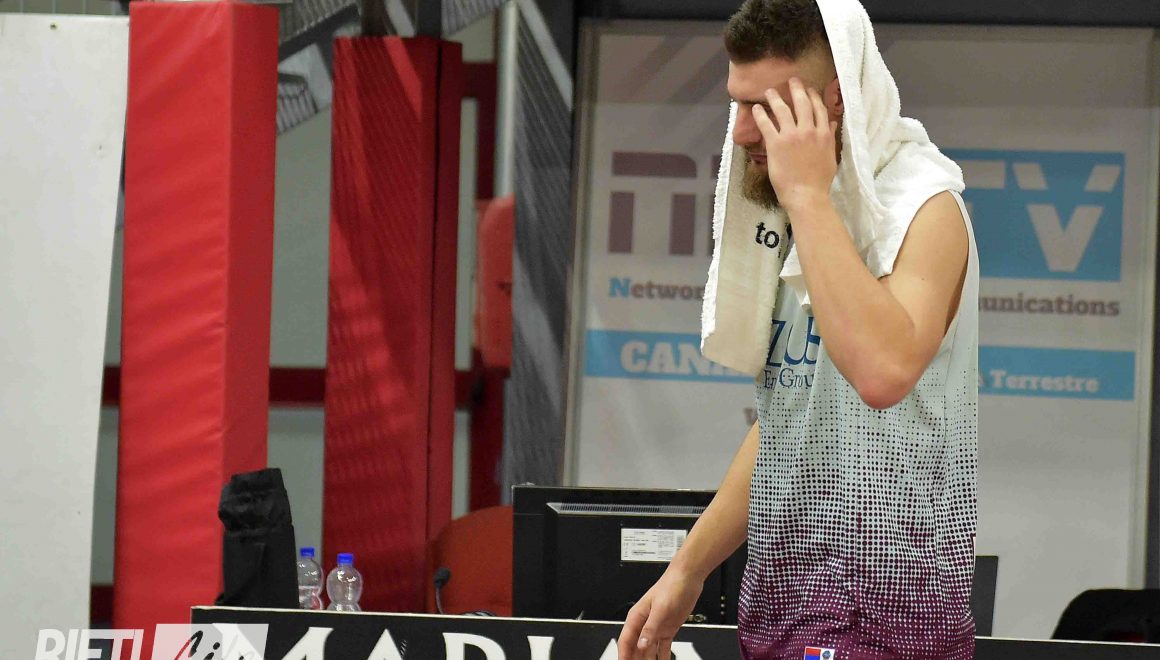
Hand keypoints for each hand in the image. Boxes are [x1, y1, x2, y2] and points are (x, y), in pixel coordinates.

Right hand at [617, 568, 703, 659]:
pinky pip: (663, 648)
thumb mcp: (660, 608)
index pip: (626, 641)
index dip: (623, 656)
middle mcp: (645, 624)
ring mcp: (656, 627)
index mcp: (637, 617)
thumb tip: (641, 644)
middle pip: (635, 648)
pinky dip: (662, 658)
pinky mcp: (668, 629)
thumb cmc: (671, 586)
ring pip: (648, 650)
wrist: (688, 579)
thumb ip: (650, 628)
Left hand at [752, 77, 838, 212]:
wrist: (807, 195)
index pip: (819, 108)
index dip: (813, 96)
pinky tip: (756, 108)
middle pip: (802, 103)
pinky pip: (766, 124)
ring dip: (776, 98)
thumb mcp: (831, 157)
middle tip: (791, 81)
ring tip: (770, 91)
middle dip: (796, 89)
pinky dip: (760, 115)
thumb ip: (831, 138)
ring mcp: (791, 135)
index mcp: (823, 133)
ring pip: (783, 110)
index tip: (808, 89)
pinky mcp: (775, 144)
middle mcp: (808, 130)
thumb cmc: (820, 181)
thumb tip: (833, 123)